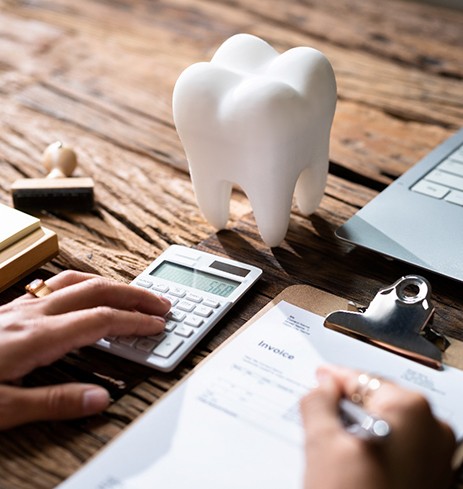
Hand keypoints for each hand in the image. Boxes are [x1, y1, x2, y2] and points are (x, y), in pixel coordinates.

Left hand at [0, 270, 170, 429]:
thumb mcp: (4, 408)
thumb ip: (54, 403)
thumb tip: (99, 398)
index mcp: (36, 336)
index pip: (100, 320)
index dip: (135, 321)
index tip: (156, 325)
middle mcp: (32, 313)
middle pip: (96, 290)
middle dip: (134, 295)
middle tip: (159, 303)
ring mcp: (21, 306)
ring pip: (77, 280)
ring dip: (111, 285)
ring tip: (131, 293)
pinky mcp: (11, 308)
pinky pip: (57, 283)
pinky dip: (84, 283)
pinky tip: (87, 293)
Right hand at [300, 365, 455, 488]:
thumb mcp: (322, 444)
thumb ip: (318, 402)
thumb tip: (323, 386)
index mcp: (411, 411)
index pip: (362, 379)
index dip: (334, 378)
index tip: (320, 377)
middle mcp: (433, 430)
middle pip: (376, 401)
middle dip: (346, 405)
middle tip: (320, 412)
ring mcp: (437, 457)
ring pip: (386, 425)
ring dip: (358, 427)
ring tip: (334, 444)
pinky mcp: (433, 479)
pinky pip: (398, 447)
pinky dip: (374, 446)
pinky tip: (353, 462)